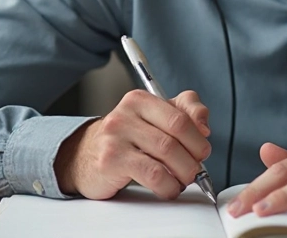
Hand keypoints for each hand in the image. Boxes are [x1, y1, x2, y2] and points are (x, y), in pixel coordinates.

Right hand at [54, 89, 210, 199]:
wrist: (83, 157)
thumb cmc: (125, 139)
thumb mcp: (153, 119)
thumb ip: (183, 112)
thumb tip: (204, 126)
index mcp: (140, 99)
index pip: (181, 114)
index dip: (198, 136)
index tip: (202, 149)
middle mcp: (126, 114)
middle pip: (176, 135)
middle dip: (194, 156)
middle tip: (196, 168)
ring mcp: (116, 136)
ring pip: (167, 154)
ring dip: (183, 173)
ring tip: (182, 180)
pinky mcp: (112, 160)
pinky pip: (153, 174)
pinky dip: (168, 185)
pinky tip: (168, 188)